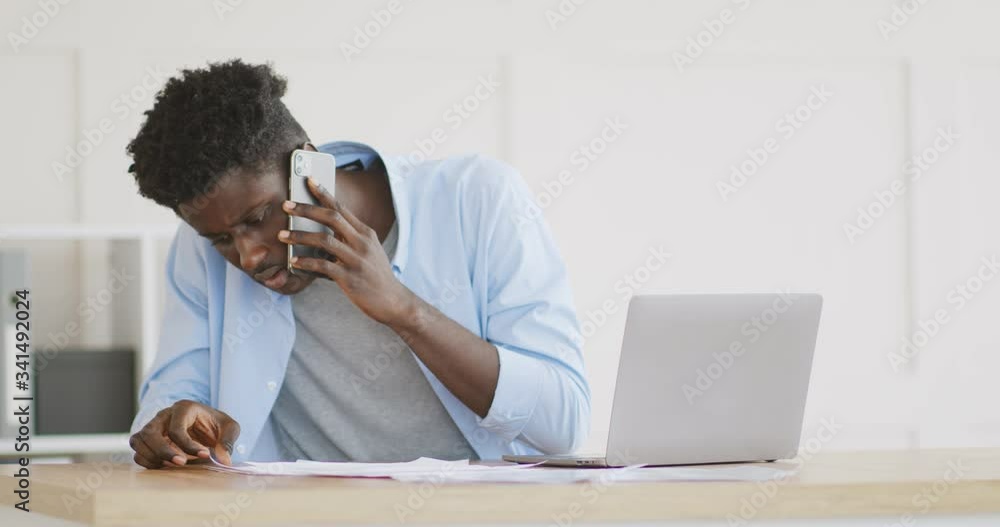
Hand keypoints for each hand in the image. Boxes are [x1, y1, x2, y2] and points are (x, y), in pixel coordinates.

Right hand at [129, 400, 240, 468]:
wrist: (207, 427)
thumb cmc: (217, 425)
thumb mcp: (230, 428)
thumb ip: (228, 441)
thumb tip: (224, 460)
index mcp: (183, 408)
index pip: (176, 428)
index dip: (188, 445)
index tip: (205, 455)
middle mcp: (164, 415)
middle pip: (150, 433)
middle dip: (163, 452)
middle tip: (181, 463)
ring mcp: (153, 426)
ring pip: (139, 441)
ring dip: (152, 457)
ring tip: (172, 465)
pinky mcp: (148, 440)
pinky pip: (137, 451)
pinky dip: (147, 461)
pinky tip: (165, 466)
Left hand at [279, 176, 413, 324]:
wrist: (393, 301)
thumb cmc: (376, 276)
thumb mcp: (368, 252)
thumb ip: (349, 239)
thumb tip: (322, 232)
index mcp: (366, 233)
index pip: (342, 208)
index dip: (324, 193)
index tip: (308, 181)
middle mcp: (362, 242)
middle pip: (332, 217)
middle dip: (306, 209)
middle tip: (286, 205)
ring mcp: (356, 260)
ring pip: (324, 240)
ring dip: (300, 236)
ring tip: (282, 235)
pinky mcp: (350, 278)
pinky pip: (323, 266)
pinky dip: (306, 262)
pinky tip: (294, 261)